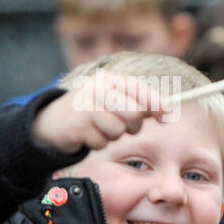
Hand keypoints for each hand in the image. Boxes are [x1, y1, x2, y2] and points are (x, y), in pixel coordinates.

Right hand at [31, 71, 168, 155]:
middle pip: (133, 113)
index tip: (167, 117)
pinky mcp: (76, 125)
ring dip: (114, 136)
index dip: (156, 103)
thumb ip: (139, 105)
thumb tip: (168, 112)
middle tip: (124, 127)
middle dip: (134, 126)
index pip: (138, 88)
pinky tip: (88, 134)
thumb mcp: (115, 103)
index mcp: (109, 80)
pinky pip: (102, 143)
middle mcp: (96, 89)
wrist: (54, 121)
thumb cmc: (94, 112)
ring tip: (101, 129)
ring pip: (119, 131)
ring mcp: (85, 106)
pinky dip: (99, 143)